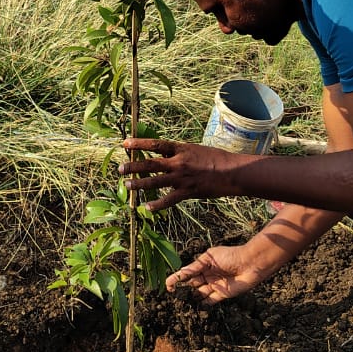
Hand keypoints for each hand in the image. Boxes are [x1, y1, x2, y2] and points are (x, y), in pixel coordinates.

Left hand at [119, 138, 242, 210]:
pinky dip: (157, 204)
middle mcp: (178, 162)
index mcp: (180, 148)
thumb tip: (165, 155)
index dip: (138, 144)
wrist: (232, 172)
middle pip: (150, 163)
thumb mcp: (195, 149)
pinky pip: (168, 199)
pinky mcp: (187, 191)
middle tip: (119, 168)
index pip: (155, 144)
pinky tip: (147, 207)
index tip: (124, 144)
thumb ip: (179, 153)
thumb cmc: (216, 158)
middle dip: (133, 166)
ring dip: (139, 184)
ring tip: (127, 185)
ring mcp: (182, 178)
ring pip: (155, 181)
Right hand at [167, 244, 271, 304]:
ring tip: (181, 303)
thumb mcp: (210, 258)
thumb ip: (196, 267)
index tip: (167, 285)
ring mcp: (214, 285)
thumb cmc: (230, 256)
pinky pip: (210, 300)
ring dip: (191, 297)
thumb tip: (182, 273)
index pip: (187, 272)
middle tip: (173, 296)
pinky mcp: (222, 294)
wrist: (250, 264)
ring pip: (199, 293)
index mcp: (203, 264)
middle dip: (182, 289)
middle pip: (192, 283)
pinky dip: (203, 303)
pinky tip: (195, 306)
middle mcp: (207, 275)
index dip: (177, 278)